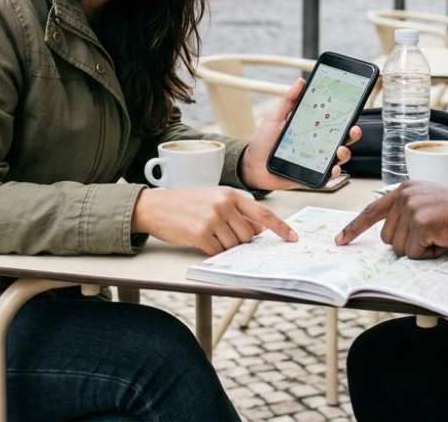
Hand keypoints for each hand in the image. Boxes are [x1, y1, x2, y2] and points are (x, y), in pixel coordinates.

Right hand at [131, 186, 297, 254]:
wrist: (155, 206)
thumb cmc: (186, 204)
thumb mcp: (214, 200)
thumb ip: (238, 213)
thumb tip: (258, 230)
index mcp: (231, 194)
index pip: (264, 214)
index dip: (281, 228)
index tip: (292, 238)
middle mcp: (223, 204)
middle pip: (248, 236)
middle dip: (239, 242)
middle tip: (221, 235)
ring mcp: (212, 219)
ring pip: (233, 246)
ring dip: (223, 247)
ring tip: (207, 235)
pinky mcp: (200, 233)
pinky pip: (217, 252)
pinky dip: (212, 251)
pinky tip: (200, 241)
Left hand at [240, 78, 359, 190]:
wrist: (251, 164)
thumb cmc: (263, 141)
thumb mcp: (275, 117)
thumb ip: (288, 100)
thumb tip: (300, 82)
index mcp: (311, 128)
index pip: (333, 121)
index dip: (345, 116)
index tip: (352, 108)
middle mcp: (317, 144)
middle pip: (342, 138)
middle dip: (352, 134)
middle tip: (353, 129)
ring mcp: (316, 160)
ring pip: (338, 157)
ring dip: (345, 153)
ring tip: (340, 150)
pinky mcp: (312, 175)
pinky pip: (327, 176)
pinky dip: (334, 173)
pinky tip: (333, 169)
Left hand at [335, 182, 447, 258]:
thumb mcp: (429, 203)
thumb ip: (407, 213)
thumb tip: (388, 237)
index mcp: (404, 189)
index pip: (372, 210)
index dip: (354, 228)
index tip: (340, 240)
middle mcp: (404, 196)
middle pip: (386, 238)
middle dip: (408, 244)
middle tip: (433, 234)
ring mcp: (411, 209)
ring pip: (398, 249)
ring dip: (420, 250)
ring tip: (441, 235)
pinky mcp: (420, 224)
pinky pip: (413, 254)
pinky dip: (430, 254)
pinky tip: (445, 240)